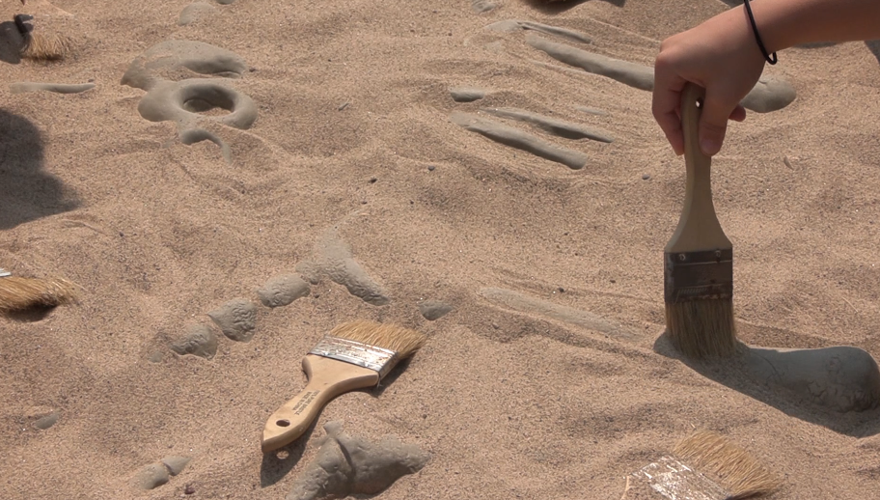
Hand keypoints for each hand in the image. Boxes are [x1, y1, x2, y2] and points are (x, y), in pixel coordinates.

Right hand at [653, 7, 765, 155]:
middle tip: (710, 136)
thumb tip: (706, 151)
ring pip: (690, 90)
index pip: (662, 109)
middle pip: (676, 100)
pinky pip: (698, 78)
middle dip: (698, 119)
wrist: (763, 23)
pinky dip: (713, 92)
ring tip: (733, 116)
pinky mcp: (697, 48)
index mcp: (666, 67)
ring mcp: (682, 50)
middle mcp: (668, 56)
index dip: (673, 133)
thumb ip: (712, 126)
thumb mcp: (724, 96)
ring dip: (710, 107)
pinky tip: (734, 102)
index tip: (685, 150)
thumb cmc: (739, 55)